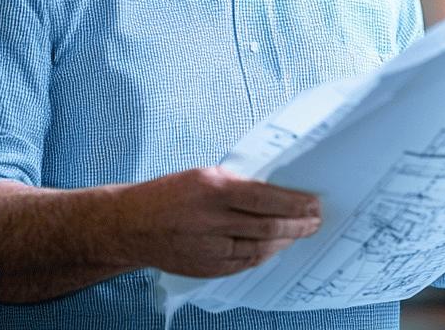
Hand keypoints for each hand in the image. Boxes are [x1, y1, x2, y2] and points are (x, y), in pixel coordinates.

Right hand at [110, 166, 321, 277]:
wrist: (130, 226)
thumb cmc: (169, 195)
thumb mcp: (203, 176)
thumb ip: (238, 184)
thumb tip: (277, 191)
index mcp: (212, 189)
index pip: (265, 197)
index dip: (294, 203)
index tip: (313, 203)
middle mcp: (211, 220)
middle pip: (267, 226)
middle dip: (298, 225)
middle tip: (315, 221)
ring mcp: (208, 248)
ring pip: (259, 248)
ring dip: (285, 241)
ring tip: (301, 232)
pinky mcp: (206, 268)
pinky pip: (245, 263)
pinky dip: (264, 254)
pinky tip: (275, 246)